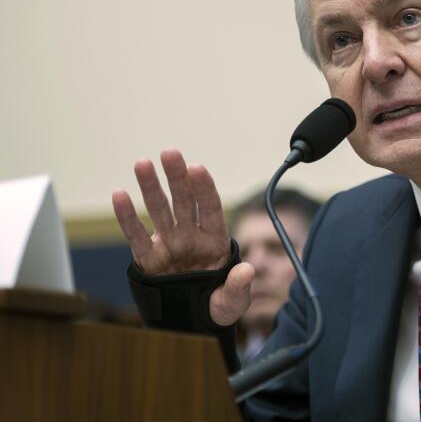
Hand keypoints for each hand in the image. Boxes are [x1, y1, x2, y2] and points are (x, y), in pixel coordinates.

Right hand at [112, 149, 253, 325]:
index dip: (204, 188)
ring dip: (150, 186)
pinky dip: (126, 216)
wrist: (193, 322)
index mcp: (215, 240)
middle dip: (177, 177)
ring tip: (142, 163)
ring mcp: (168, 244)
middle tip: (170, 153)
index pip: (210, 208)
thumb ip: (238, 287)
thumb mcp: (233, 303)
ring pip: (158, 210)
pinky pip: (135, 234)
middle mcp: (191, 236)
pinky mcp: (147, 258)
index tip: (198, 168)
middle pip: (183, 201)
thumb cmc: (218, 306)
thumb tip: (247, 270)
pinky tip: (119, 194)